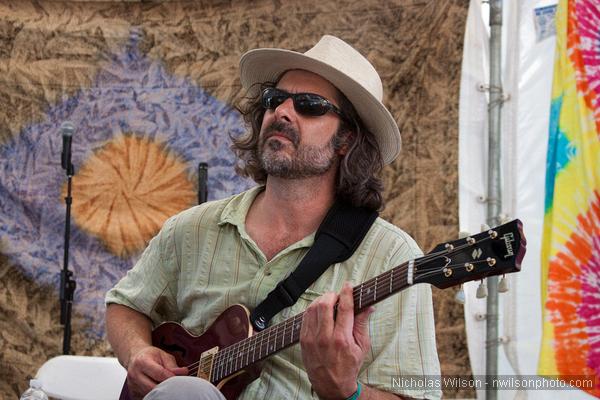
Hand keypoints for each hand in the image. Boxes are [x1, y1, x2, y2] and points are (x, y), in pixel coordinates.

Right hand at [125, 345, 187, 398]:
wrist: (135, 358)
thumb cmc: (151, 356)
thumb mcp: (163, 355)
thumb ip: (173, 365)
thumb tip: (184, 372)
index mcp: (142, 362)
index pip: (160, 374)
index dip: (172, 378)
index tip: (180, 379)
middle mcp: (135, 374)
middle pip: (154, 387)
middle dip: (166, 386)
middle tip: (175, 384)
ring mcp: (132, 385)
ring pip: (151, 394)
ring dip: (161, 391)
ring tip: (167, 385)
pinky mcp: (133, 394)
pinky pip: (146, 398)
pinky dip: (155, 395)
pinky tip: (158, 389)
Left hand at [300, 282, 374, 399]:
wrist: (331, 385)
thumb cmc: (349, 366)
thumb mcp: (362, 347)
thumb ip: (363, 324)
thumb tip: (368, 306)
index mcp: (342, 339)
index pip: (344, 308)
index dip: (346, 293)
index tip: (348, 285)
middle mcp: (324, 338)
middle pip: (324, 304)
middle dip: (332, 295)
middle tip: (338, 295)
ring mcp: (311, 339)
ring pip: (312, 308)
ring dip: (321, 300)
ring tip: (329, 301)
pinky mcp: (303, 340)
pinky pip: (305, 317)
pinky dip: (312, 309)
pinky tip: (319, 311)